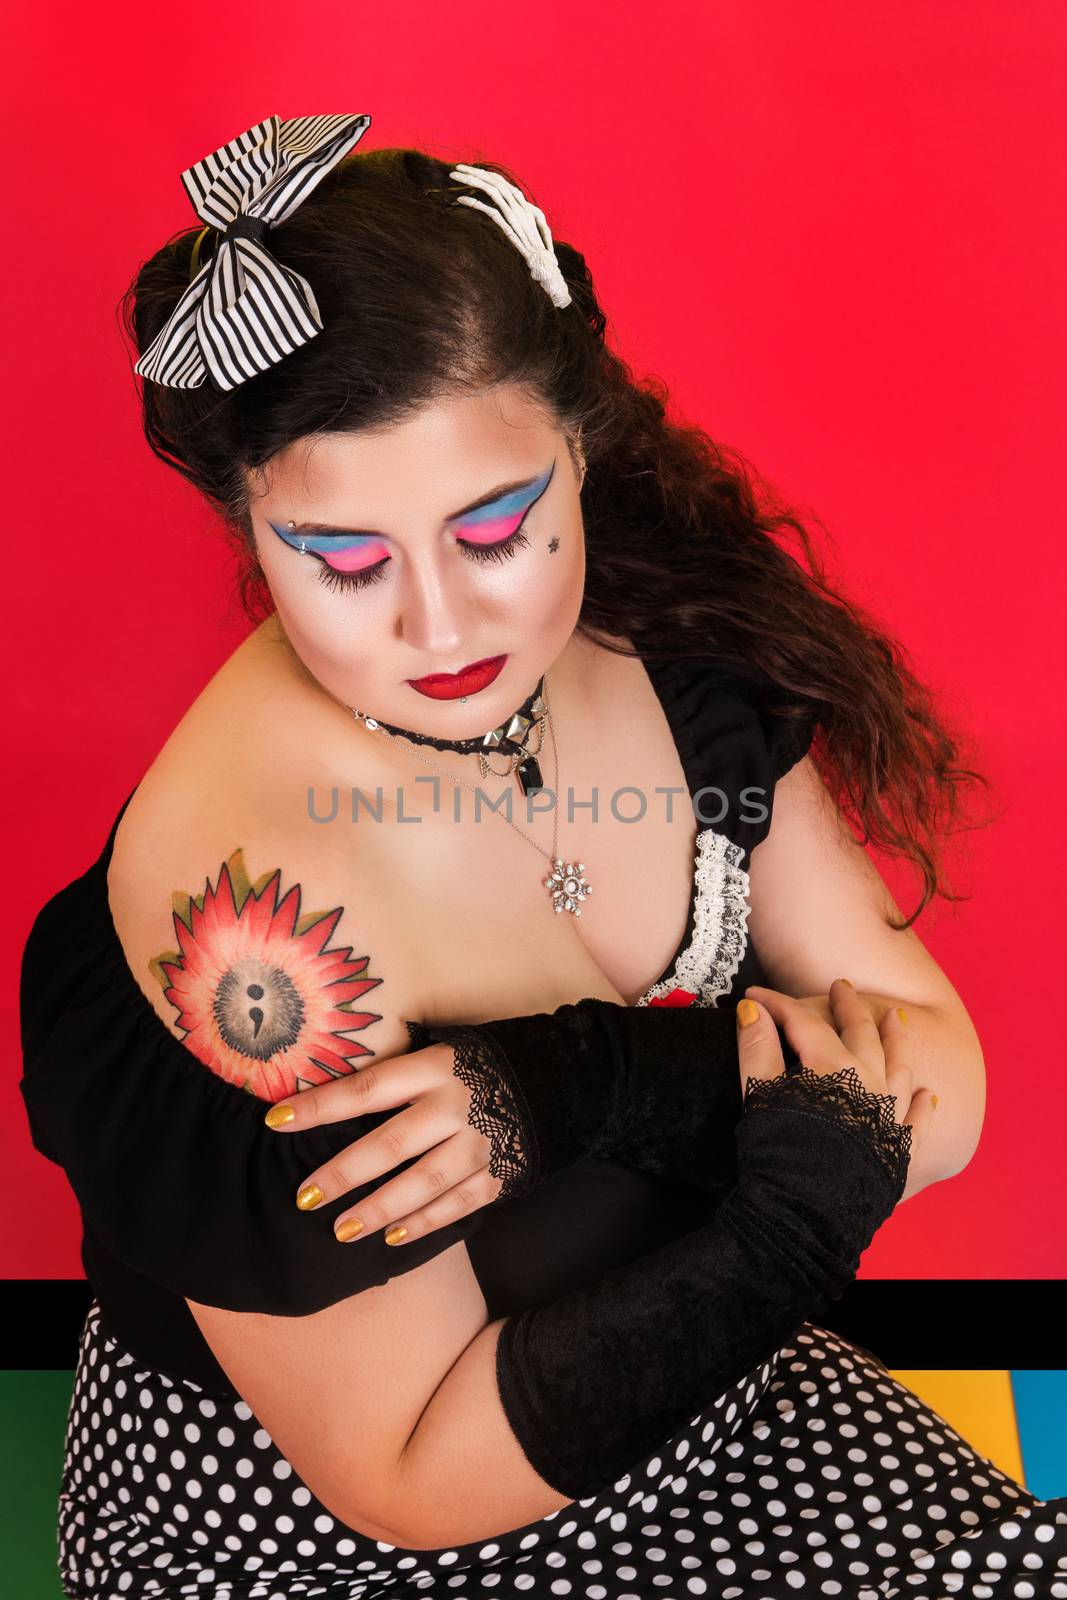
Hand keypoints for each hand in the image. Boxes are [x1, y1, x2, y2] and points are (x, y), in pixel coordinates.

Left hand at [263, 1039, 504, 1247]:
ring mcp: (480, 1143)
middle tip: (306, 1197)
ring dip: (378, 1210)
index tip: (277, 1120)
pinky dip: (423, 1224)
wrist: (559, 1078)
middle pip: (389, 1143)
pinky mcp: (500, 1173)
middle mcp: (455, 1105)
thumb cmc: (479, 1065)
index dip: (320, 1106)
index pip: (366, 1089)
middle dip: (344, 1173)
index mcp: (434, 1068)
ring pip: (421, 1183)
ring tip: (342, 1230)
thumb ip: (398, 1078)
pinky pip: (456, 1205)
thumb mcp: (441, 1052)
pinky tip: (392, 1238)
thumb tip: (329, 1099)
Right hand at [738, 979, 935, 1171]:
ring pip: (899, 1064)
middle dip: (848, 1006)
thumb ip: (756, 1048)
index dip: (777, 1004)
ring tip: (897, 1019)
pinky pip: (918, 1120)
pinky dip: (922, 1105)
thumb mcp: (759, 1094)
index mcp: (831, 1067)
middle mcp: (868, 1082)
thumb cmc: (779, 1152)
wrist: (806, 1214)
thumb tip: (751, 1008)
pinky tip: (926, 1094)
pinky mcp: (901, 1149)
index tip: (756, 994)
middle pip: (860, 1031)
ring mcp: (890, 1114)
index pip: (803, 1021)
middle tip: (842, 987)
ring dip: (897, 1038)